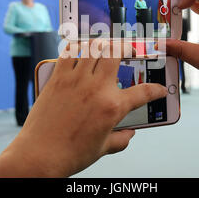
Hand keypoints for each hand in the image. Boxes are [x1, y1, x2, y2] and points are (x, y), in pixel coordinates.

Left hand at [0, 40, 167, 176]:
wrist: (39, 155)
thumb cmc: (69, 154)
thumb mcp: (103, 148)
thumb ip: (121, 139)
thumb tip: (130, 134)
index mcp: (113, 107)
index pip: (143, 92)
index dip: (156, 89)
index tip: (159, 89)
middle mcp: (97, 88)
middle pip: (116, 52)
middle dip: (126, 46)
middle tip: (129, 47)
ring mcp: (76, 80)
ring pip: (93, 48)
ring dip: (102, 43)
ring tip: (106, 45)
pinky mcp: (58, 78)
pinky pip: (69, 52)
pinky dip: (76, 47)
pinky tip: (80, 48)